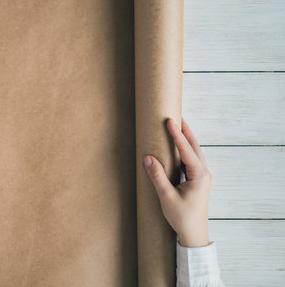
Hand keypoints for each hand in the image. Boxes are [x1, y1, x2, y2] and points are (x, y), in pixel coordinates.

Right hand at [144, 117, 210, 247]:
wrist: (194, 235)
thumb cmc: (182, 218)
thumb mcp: (167, 197)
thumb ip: (157, 176)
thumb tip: (148, 157)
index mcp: (199, 176)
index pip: (187, 150)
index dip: (178, 135)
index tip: (170, 121)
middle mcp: (203, 174)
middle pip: (195, 147)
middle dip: (185, 131)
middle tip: (175, 116)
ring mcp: (202, 177)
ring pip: (195, 152)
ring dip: (186, 139)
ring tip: (177, 127)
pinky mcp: (198, 181)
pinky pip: (192, 160)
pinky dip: (185, 149)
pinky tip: (178, 147)